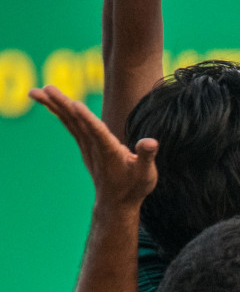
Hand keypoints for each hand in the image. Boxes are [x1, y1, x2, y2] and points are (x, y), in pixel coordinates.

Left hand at [30, 87, 157, 208]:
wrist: (116, 203)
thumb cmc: (134, 187)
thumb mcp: (146, 174)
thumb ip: (146, 156)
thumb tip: (150, 142)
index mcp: (110, 152)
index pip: (97, 132)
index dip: (87, 118)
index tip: (75, 104)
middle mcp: (94, 147)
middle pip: (76, 122)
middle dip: (61, 104)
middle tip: (45, 88)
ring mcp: (87, 146)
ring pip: (69, 121)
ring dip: (53, 105)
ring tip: (36, 91)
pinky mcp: (85, 146)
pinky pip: (70, 125)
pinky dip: (60, 112)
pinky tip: (51, 103)